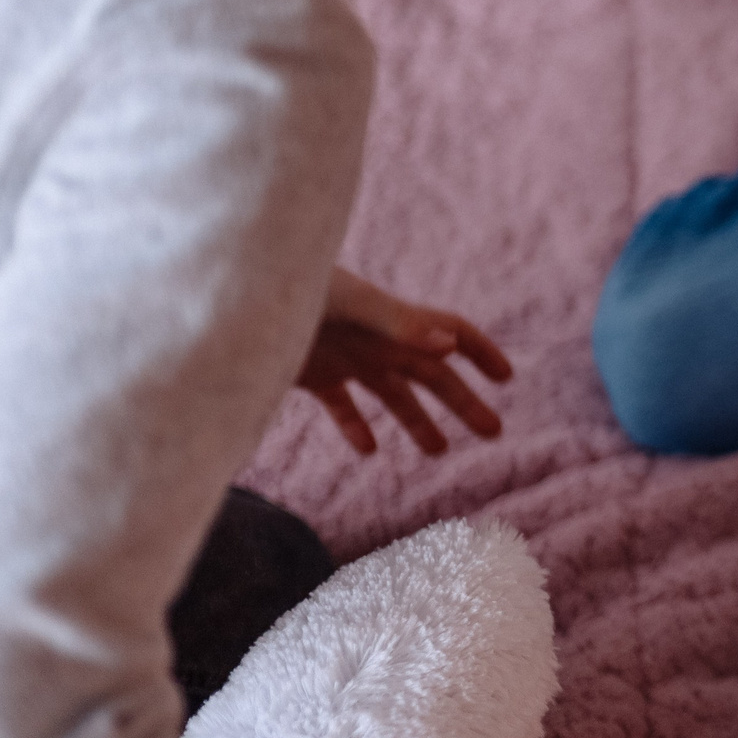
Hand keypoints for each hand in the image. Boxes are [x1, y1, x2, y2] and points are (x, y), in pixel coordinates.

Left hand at [297, 268, 513, 457]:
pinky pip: (342, 406)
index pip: (450, 333)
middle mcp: (377, 340)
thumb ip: (398, 324)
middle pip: (431, 375)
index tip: (505, 379)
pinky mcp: (314, 373)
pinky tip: (368, 450)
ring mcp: (346, 357)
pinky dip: (356, 427)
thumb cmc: (293, 286)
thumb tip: (449, 347)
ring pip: (392, 395)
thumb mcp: (349, 303)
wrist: (232, 297)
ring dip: (418, 421)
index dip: (480, 353)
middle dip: (464, 402)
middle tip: (493, 431)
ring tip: (439, 451)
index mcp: (394, 321)